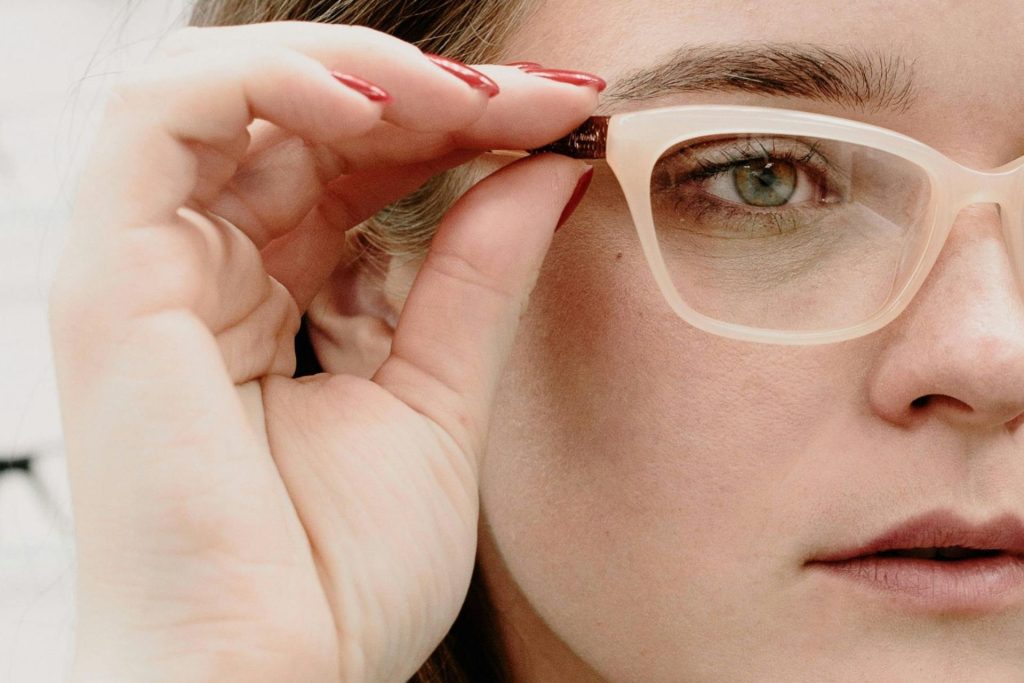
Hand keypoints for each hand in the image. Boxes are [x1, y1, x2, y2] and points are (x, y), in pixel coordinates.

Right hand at [49, 21, 595, 682]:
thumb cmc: (338, 575)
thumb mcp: (438, 399)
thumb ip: (479, 277)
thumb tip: (548, 169)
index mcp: (273, 297)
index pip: (358, 165)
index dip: (456, 128)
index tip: (561, 118)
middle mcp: (205, 268)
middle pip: (308, 121)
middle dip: (429, 94)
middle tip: (539, 99)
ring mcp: (149, 264)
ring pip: (232, 91)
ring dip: (362, 72)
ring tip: (471, 98)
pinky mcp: (109, 275)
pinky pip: (164, 118)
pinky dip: (270, 81)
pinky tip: (381, 107)